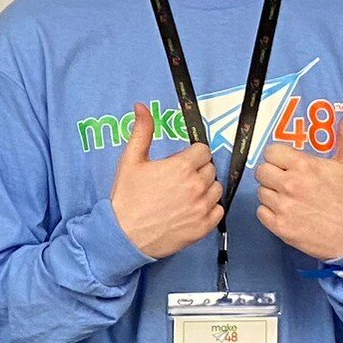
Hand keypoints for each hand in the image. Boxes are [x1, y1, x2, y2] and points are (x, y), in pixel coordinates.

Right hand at [110, 103, 221, 259]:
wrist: (124, 236)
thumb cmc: (127, 199)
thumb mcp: (131, 161)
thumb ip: (142, 132)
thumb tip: (142, 107)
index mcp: (181, 167)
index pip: (203, 150)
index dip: (192, 155)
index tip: (181, 163)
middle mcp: (196, 186)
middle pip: (211, 169)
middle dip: (198, 171)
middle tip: (179, 181)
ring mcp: (202, 208)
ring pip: (217, 189)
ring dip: (205, 189)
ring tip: (185, 195)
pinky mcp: (203, 227)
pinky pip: (219, 211)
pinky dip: (209, 209)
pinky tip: (192, 209)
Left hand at [255, 106, 342, 263]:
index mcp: (304, 166)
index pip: (271, 152)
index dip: (278, 157)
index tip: (287, 163)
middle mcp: (290, 185)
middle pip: (261, 171)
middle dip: (272, 173)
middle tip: (286, 180)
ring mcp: (283, 207)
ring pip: (261, 191)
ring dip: (272, 193)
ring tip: (289, 197)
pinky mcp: (279, 227)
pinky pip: (261, 212)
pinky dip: (270, 212)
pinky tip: (286, 211)